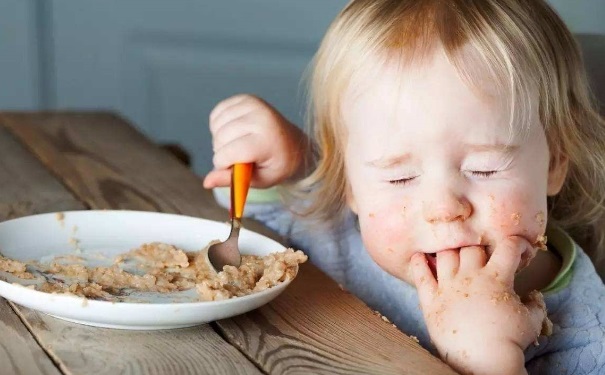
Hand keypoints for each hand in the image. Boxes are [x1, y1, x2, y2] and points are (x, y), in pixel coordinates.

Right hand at [203, 94, 308, 188]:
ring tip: (239, 145)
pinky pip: (217, 114)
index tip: (237, 169)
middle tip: (241, 157)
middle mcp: (260, 117)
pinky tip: (235, 132)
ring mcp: (253, 104)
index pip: (228, 153)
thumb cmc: (277, 166)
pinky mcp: (245, 98)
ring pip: (216, 127)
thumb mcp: (260, 180)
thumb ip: (233, 181)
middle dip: (223, 153)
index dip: (224, 165)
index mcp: (267, 140)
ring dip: (220, 140)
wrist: (295, 145)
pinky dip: (219, 126)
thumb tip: (206, 182)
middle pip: (220, 140)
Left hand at [410, 237, 545, 374]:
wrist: (483, 360)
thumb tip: (536, 296)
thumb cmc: (509, 341)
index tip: (514, 246)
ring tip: (452, 254)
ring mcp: (448, 286)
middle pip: (471, 247)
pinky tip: (418, 256)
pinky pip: (421, 276)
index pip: (507, 247)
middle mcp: (470, 276)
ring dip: (450, 251)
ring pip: (445, 255)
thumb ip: (535, 305)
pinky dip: (418, 264)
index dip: (514, 243)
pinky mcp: (431, 300)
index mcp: (496, 277)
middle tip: (480, 256)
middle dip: (478, 248)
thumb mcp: (531, 322)